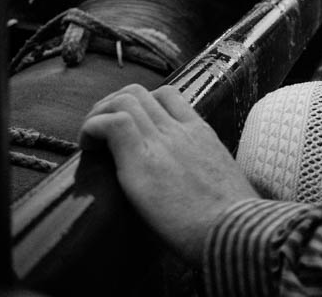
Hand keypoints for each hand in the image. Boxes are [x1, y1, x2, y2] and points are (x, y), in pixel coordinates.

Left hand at [79, 84, 259, 266]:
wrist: (234, 229)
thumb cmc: (232, 220)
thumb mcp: (223, 184)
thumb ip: (205, 176)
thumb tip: (197, 195)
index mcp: (202, 134)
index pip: (168, 96)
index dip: (140, 105)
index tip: (128, 127)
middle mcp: (181, 129)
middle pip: (139, 92)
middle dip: (111, 105)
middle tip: (100, 133)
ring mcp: (163, 140)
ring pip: (123, 100)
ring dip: (98, 114)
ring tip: (90, 140)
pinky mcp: (142, 158)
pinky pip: (111, 123)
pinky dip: (91, 128)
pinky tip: (87, 148)